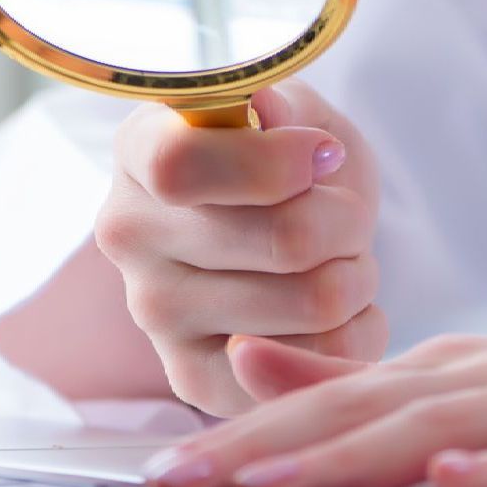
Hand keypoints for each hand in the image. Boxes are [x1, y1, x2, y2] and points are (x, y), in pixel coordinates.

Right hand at [94, 80, 385, 416]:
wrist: (295, 240)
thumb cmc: (293, 166)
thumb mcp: (300, 114)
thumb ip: (287, 107)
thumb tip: (266, 108)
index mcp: (139, 148)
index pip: (182, 166)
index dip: (275, 164)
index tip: (324, 156)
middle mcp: (128, 234)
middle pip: (285, 238)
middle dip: (348, 222)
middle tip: (345, 217)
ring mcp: (154, 314)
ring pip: (315, 300)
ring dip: (357, 277)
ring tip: (339, 263)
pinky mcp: (194, 379)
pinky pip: (317, 362)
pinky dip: (358, 331)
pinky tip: (339, 313)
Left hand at [140, 286, 486, 486]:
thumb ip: (384, 383)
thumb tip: (261, 368)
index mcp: (476, 369)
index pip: (346, 398)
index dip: (252, 432)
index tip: (167, 471)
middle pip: (380, 407)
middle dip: (273, 445)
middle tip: (183, 481)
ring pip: (459, 425)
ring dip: (360, 454)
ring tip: (276, 484)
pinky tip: (454, 482)